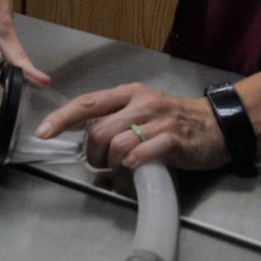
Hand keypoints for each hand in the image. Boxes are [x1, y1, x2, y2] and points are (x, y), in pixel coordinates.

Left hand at [38, 82, 228, 172]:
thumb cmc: (174, 119)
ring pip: (117, 143)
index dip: (62, 118)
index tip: (43, 132)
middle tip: (101, 163)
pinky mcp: (174, 139)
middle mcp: (141, 103)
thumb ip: (115, 117)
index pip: (87, 103)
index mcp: (128, 93)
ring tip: (122, 166)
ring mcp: (158, 120)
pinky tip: (136, 166)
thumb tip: (83, 133)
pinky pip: (142, 153)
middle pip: (99, 130)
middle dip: (93, 153)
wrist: (217, 125)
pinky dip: (133, 163)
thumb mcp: (141, 109)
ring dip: (112, 162)